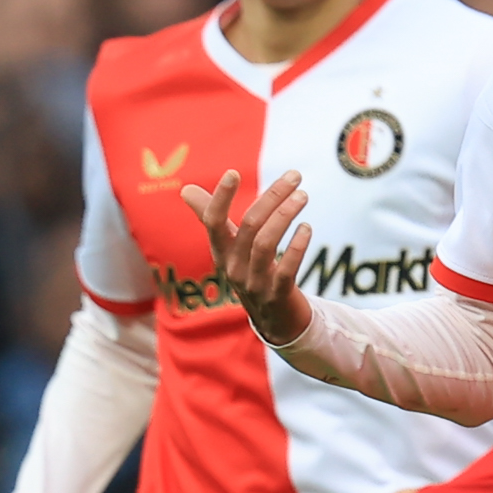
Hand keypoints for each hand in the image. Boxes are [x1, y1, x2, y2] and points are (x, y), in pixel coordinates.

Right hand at [180, 168, 314, 343]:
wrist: (274, 320)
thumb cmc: (251, 273)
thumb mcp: (228, 248)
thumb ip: (209, 217)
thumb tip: (186, 190)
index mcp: (220, 251)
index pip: (213, 222)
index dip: (221, 198)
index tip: (233, 172)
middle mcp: (233, 267)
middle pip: (249, 226)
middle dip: (273, 196)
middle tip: (295, 176)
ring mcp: (254, 283)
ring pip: (267, 244)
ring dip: (286, 216)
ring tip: (303, 196)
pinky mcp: (277, 296)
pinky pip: (286, 270)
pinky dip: (296, 247)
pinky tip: (306, 228)